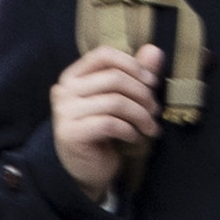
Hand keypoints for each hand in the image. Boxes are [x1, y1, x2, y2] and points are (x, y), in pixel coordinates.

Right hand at [50, 42, 164, 185]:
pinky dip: (130, 130)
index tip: (152, 82)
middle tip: (155, 110)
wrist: (86, 169)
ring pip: (115, 102)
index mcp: (74, 75)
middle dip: (143, 94)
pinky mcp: (70, 133)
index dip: (132, 65)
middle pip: (114, 78)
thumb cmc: (104, 131)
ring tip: (151, 127)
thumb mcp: (121, 100)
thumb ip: (136, 75)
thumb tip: (155, 50)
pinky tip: (135, 137)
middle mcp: (64, 90)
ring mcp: (64, 112)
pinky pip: (109, 124)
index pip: (103, 54)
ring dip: (141, 115)